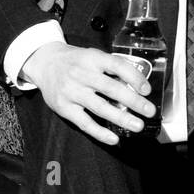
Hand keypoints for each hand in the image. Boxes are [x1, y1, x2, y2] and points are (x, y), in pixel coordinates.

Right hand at [21, 42, 155, 145]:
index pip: (117, 66)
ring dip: (121, 118)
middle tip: (149, 111)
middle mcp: (81, 74)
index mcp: (92, 58)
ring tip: (137, 126)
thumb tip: (138, 83)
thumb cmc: (75, 61)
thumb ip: (111, 67)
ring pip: (100, 108)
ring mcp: (71, 92)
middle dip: (133, 101)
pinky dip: (100, 132)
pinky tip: (114, 138)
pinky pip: (84, 123)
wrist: (44, 63)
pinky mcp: (64, 107)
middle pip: (111, 89)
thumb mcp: (92, 55)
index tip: (147, 90)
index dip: (134, 77)